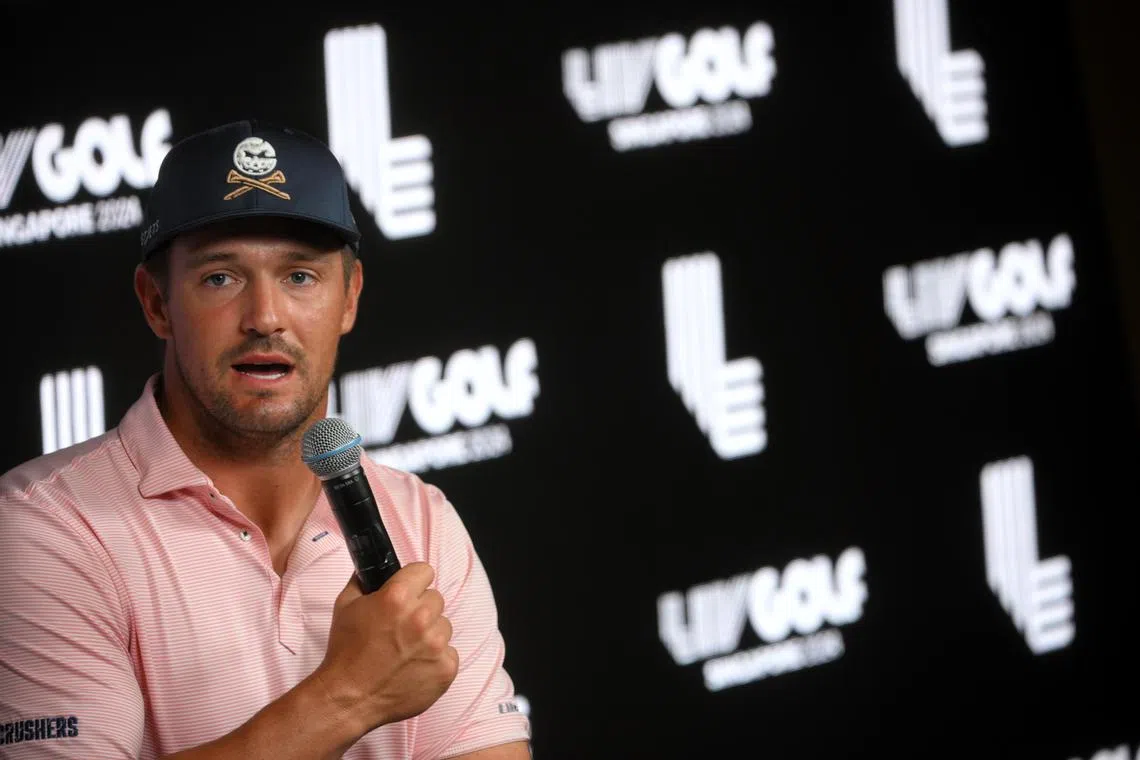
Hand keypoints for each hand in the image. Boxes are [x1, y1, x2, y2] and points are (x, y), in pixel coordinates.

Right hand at [315, 562, 458, 733]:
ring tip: (407, 650)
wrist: (349, 698)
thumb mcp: (345, 606)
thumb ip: (362, 580)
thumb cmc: (345, 652)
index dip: (414, 581)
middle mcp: (420, 617)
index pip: (425, 571)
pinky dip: (435, 659)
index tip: (408, 592)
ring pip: (444, 626)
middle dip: (421, 608)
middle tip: (402, 627)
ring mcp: (436, 645)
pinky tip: (414, 666)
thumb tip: (372, 567)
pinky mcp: (446, 668)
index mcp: (397, 597)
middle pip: (436, 598)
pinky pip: (450, 653)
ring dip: (430, 634)